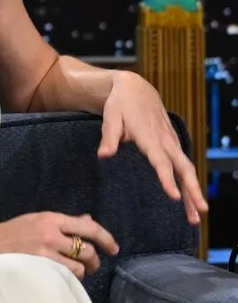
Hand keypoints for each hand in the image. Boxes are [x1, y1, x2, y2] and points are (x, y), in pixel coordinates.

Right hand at [0, 212, 118, 280]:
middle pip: (87, 249)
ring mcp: (44, 253)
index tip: (113, 248)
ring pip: (79, 267)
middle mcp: (51, 234)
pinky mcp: (39, 269)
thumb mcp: (36, 221)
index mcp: (51, 219)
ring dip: (81, 272)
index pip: (88, 228)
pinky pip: (65, 278)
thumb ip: (63, 224)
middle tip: (92, 265)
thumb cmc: (10, 234)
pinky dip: (68, 280)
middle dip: (94, 260)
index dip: (106, 238)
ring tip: (74, 273)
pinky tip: (62, 279)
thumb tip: (89, 222)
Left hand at [98, 72, 208, 224]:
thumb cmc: (120, 104)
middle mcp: (165, 140)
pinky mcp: (172, 142)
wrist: (134, 87)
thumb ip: (109, 138)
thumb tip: (103, 156)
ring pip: (186, 168)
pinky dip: (189, 182)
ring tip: (196, 215)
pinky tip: (191, 199)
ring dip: (194, 191)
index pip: (161, 162)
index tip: (174, 197)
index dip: (167, 179)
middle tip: (199, 213)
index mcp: (149, 136)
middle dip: (193, 191)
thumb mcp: (110, 117)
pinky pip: (183, 164)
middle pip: (183, 168)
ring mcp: (171, 141)